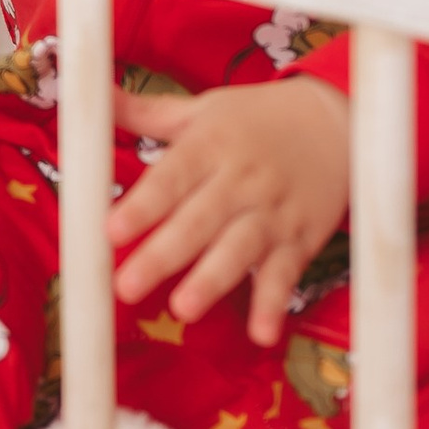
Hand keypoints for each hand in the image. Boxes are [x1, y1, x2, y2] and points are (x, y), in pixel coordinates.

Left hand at [109, 77, 350, 347]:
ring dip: (212, 280)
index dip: (142, 205)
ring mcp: (273, 212)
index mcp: (210, 145)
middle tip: (126, 287)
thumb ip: (145, 112)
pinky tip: (261, 333)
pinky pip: (286, 275)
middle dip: (162, 255)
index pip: (171, 177)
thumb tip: (92, 94)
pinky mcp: (301, 240)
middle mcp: (241, 180)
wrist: (336, 123)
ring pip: (240, 249)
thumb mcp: (201, 111)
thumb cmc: (256, 120)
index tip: (111, 230)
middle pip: (198, 220)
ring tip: (183, 309)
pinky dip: (274, 304)